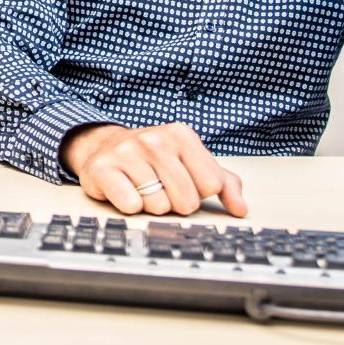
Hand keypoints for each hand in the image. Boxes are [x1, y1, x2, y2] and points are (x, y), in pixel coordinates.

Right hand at [61, 122, 247, 217]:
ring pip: (158, 206)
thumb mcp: (192, 164)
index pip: (211, 184)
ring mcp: (127, 152)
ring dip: (151, 206)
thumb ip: (225, 184)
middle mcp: (154, 139)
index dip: (199, 192)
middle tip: (162, 189)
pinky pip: (131, 206)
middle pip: (186, 200)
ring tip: (142, 188)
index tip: (184, 181)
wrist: (105, 147)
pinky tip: (125, 190)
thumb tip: (241, 209)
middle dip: (176, 203)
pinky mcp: (103, 169)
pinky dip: (130, 206)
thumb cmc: (155, 160)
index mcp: (181, 135)